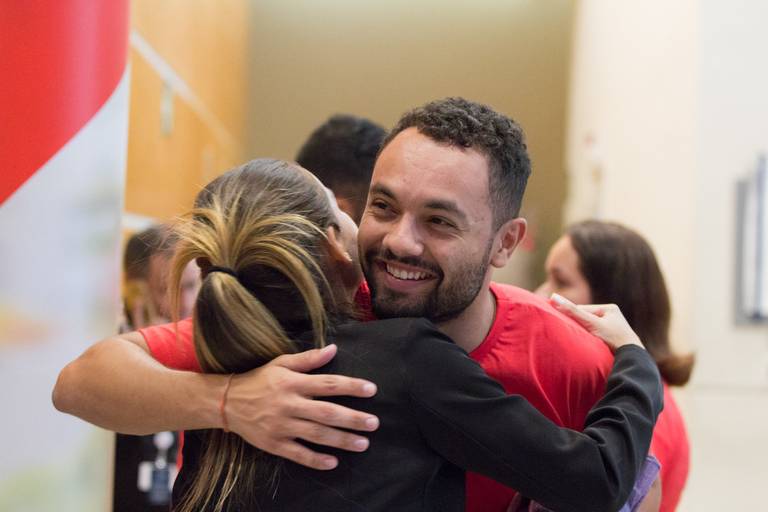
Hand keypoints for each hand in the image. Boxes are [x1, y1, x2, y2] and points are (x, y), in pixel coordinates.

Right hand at [224, 344, 378, 469]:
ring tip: (363, 443)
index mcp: (293, 383)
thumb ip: (308, 359)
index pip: (328, 384)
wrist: (227, 402)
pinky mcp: (273, 443)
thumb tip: (334, 348)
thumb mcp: (281, 363)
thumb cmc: (259, 380)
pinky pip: (297, 454)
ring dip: (341, 440)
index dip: (351, 386)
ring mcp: (281, 426)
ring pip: (316, 434)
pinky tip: (333, 463)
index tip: (372, 390)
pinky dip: (315, 459)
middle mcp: (289, 404)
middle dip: (352, 418)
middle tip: (374, 423)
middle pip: (326, 412)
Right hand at [549, 293, 643, 351]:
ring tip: (576, 340)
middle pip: (587, 319)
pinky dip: (590, 340)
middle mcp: (613, 317)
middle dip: (578, 325)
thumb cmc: (613, 338)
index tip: (558, 320)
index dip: (571, 316)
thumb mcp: (591, 323)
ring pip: (591, 328)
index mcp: (610, 308)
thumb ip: (573, 311)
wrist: (631, 358)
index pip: (583, 310)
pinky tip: (586, 345)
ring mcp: (614, 329)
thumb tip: (554, 296)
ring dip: (583, 334)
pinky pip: (596, 337)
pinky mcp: (613, 340)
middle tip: (566, 332)